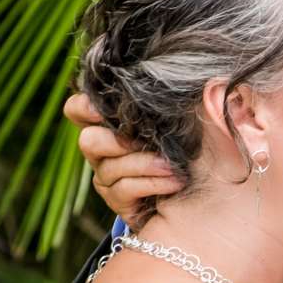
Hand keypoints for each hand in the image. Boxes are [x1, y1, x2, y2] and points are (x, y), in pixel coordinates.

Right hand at [64, 91, 182, 214]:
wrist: (205, 193)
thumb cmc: (191, 146)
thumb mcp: (181, 120)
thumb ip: (170, 101)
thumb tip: (185, 80)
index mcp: (108, 124)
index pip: (76, 110)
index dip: (82, 107)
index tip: (102, 110)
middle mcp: (101, 151)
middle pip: (88, 142)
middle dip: (115, 141)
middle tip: (143, 141)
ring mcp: (107, 178)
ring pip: (109, 169)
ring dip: (143, 164)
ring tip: (172, 165)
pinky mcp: (118, 201)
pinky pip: (124, 190)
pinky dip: (151, 183)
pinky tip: (174, 182)